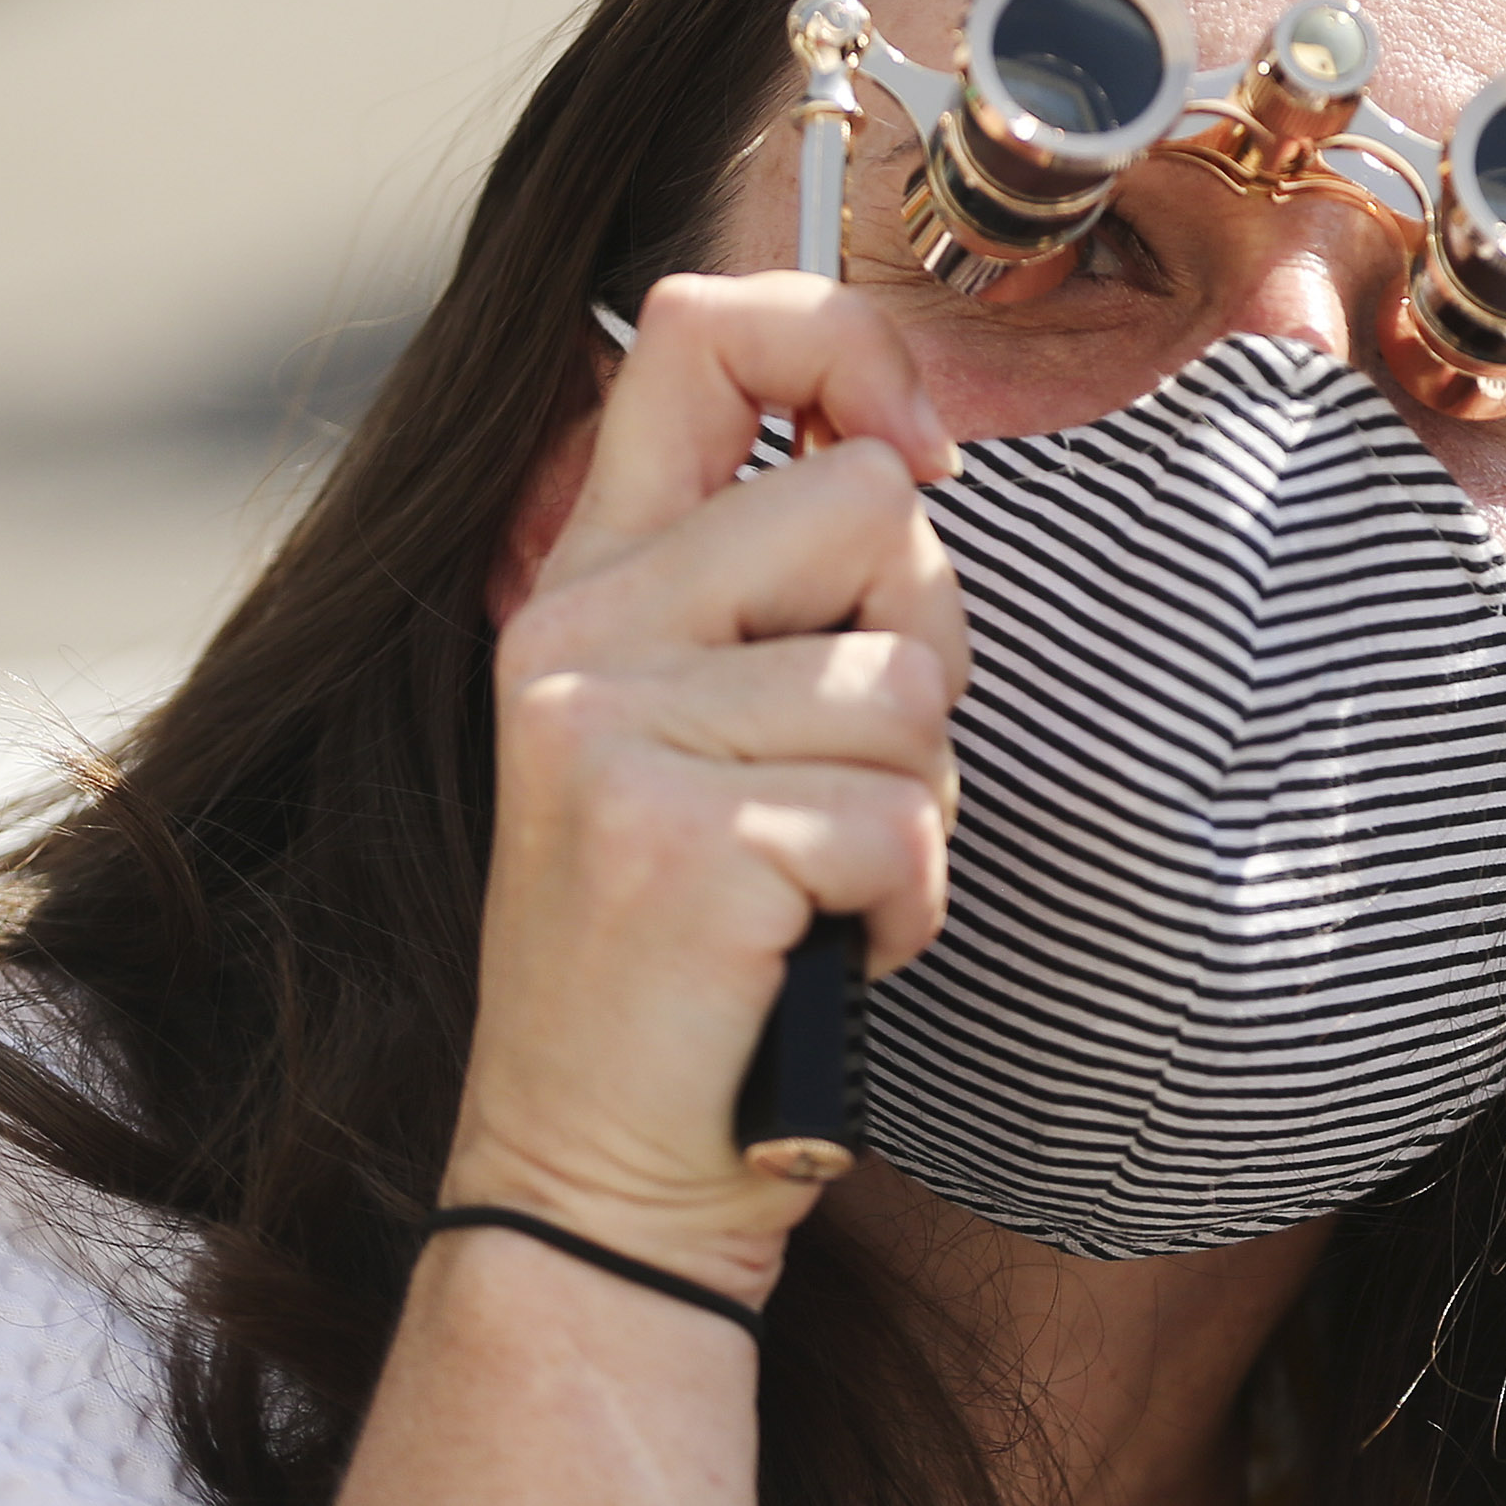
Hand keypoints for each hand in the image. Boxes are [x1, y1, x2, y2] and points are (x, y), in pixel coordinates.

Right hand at [442, 272, 967, 1302]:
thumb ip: (782, 588)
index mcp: (594, 584)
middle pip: (873, 506)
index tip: (922, 451)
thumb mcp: (719, 729)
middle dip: (927, 647)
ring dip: (917, 806)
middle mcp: (578, 637)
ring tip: (818, 886)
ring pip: (910, 683)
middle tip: (851, 781)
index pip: (696, 334)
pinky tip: (815, 956)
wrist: (605, 1171)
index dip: (845, 345)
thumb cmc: (717, 945)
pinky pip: (903, 824)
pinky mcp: (675, 845)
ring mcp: (611, 738)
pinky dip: (903, 910)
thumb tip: (914, 456)